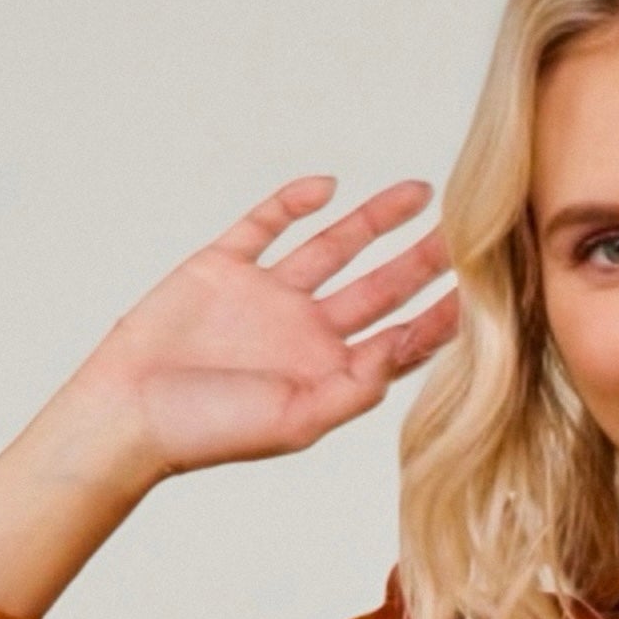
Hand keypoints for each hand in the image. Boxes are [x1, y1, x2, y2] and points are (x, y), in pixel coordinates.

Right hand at [63, 174, 457, 484]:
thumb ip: (353, 388)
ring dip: (376, 221)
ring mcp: (266, 296)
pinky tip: (328, 187)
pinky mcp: (223, 266)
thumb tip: (402, 352)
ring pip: (334, 247)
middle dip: (425, 261)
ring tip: (421, 194)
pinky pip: (266, 225)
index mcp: (329, 373)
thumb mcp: (296, 420)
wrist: (129, 412)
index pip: (401, 340)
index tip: (490, 291)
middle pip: (381, 288)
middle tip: (471, 229)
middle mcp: (306, 332)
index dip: (444, 317)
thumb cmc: (209, 431)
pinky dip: (294, 203)